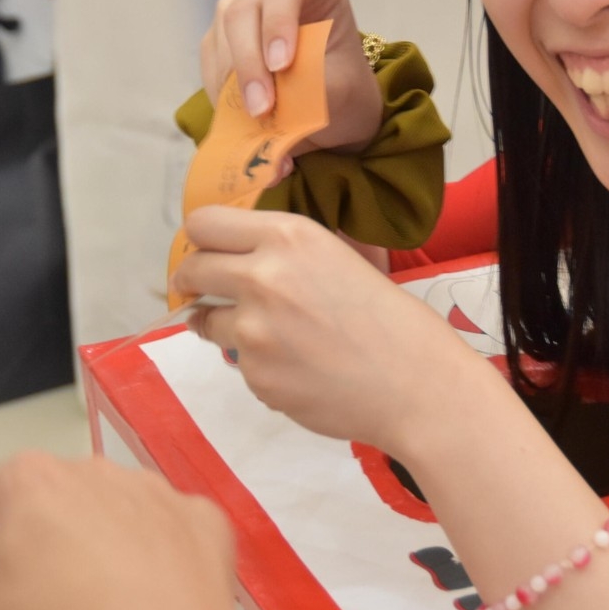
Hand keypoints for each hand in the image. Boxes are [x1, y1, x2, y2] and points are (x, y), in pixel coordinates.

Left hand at [171, 205, 486, 450]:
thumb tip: (248, 249)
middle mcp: (261, 276)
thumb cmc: (395, 321)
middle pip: (191, 270)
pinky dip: (258, 366)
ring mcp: (252, 330)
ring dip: (221, 325)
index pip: (204, 223)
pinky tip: (298, 369)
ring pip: (205, 320)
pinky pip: (238, 364)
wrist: (417, 386)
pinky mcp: (254, 375)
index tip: (206, 253)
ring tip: (266, 336)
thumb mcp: (344, 258)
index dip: (201, 240)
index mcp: (288, 237)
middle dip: (192, 282)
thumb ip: (291, 252)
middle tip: (203, 291)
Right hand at [204, 0, 381, 154]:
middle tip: (261, 109)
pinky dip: (222, 92)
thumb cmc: (343, 89)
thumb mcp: (342, 91)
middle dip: (249, 64)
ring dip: (234, 82)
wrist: (331, 110)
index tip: (282, 65)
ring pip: (221, 36)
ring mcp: (240, 10)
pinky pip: (210, 62)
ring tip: (256, 120)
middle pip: (243, 12)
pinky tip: (243, 116)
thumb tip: (277, 108)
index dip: (277, 21)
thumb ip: (312, 90)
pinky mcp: (218, 40)